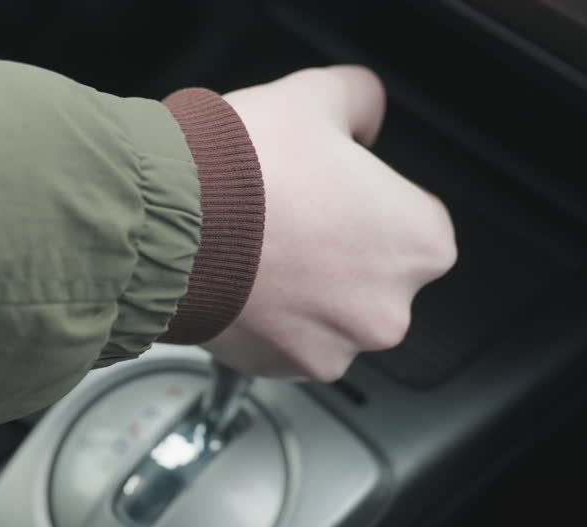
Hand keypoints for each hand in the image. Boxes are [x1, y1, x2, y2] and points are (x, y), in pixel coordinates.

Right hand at [204, 65, 455, 380]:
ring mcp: (332, 347)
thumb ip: (360, 99)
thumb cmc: (242, 170)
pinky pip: (282, 343)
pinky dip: (265, 318)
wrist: (166, 222)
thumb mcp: (314, 95)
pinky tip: (239, 277)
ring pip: (326, 314)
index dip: (364, 197)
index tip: (330, 189)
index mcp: (420, 242)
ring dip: (301, 289)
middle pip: (371, 274)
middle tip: (290, 215)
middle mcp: (388, 308)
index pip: (410, 217)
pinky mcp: (279, 370)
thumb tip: (364, 113)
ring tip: (257, 247)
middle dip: (336, 251)